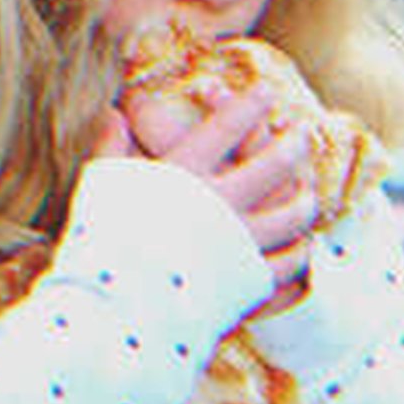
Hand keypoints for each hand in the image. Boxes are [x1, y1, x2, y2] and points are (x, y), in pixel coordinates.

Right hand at [119, 89, 318, 295]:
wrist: (110, 310)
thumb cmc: (96, 246)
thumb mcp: (99, 189)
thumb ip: (110, 149)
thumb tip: (113, 114)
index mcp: (183, 174)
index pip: (226, 127)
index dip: (249, 105)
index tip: (265, 93)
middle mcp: (219, 203)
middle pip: (273, 164)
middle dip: (293, 144)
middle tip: (302, 134)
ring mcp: (239, 243)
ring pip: (291, 214)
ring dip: (303, 198)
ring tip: (307, 189)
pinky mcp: (247, 282)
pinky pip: (288, 263)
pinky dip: (298, 251)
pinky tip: (302, 244)